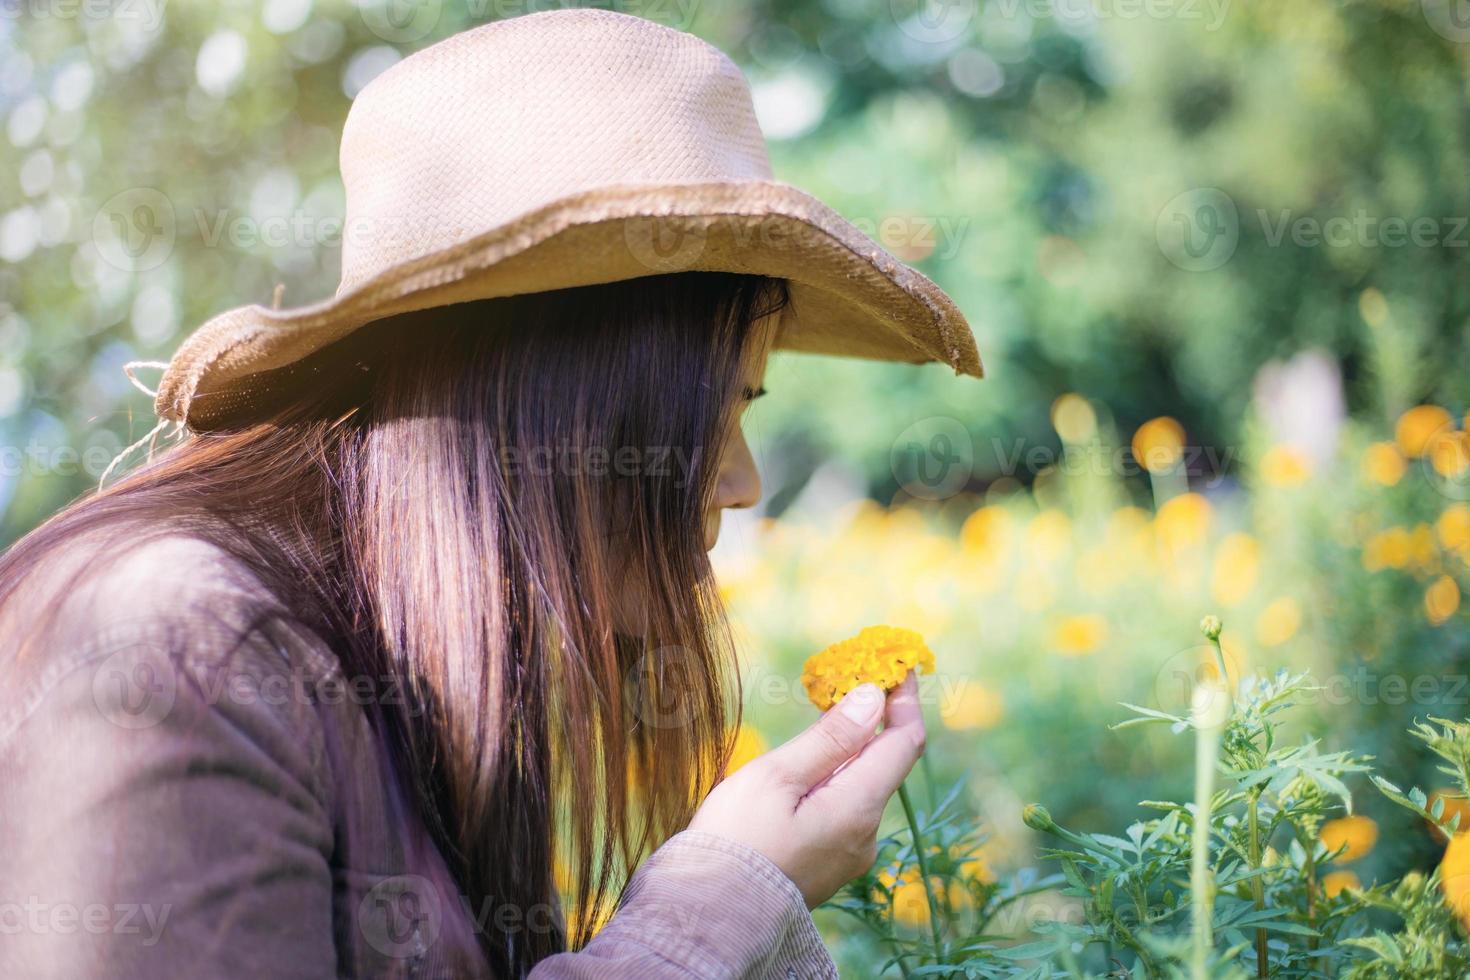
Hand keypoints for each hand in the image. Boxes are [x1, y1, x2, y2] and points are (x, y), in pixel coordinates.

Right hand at [688, 672, 926, 908]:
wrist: (708, 912)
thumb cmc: (736, 839)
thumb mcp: (778, 776)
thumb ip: (830, 737)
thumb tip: (873, 697)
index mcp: (859, 808)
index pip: (904, 742)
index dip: (903, 700)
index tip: (896, 665)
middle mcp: (866, 834)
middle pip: (883, 763)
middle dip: (872, 720)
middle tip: (848, 678)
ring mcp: (849, 854)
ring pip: (860, 786)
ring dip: (849, 749)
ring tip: (821, 716)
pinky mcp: (829, 864)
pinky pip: (844, 809)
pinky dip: (835, 777)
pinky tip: (807, 766)